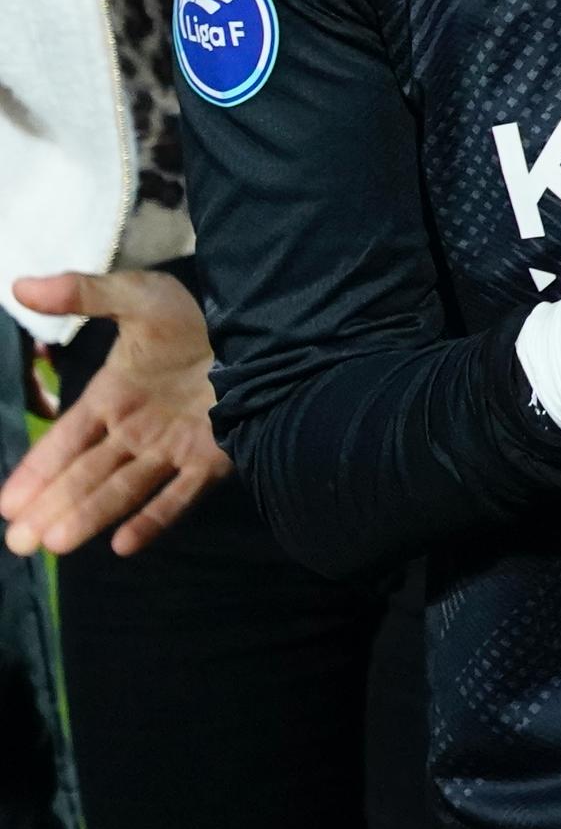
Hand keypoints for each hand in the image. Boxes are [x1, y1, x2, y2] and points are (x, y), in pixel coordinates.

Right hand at [1, 273, 226, 556]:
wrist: (267, 326)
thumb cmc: (196, 314)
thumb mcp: (138, 297)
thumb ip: (84, 293)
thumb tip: (20, 284)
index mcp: (114, 397)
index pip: (66, 440)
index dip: (37, 471)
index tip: (8, 505)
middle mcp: (138, 429)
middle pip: (87, 474)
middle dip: (53, 506)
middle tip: (18, 542)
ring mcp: (173, 447)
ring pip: (123, 488)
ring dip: (90, 514)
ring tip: (56, 543)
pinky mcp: (212, 458)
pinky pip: (180, 495)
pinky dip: (154, 518)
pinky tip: (125, 544)